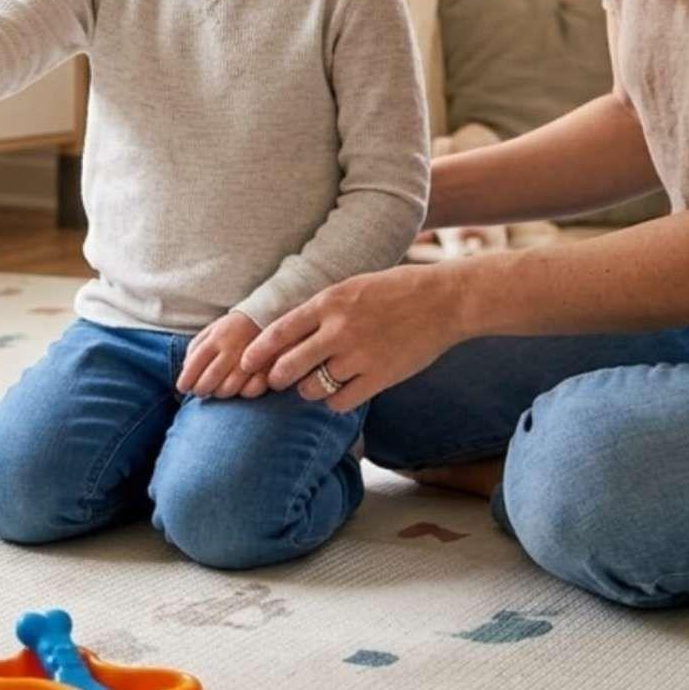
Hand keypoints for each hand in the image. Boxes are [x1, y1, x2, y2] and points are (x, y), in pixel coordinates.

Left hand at [178, 312, 266, 397]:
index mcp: (217, 338)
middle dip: (201, 389)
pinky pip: (251, 391)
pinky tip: (237, 390)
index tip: (182, 388)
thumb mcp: (210, 331)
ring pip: (229, 388)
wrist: (267, 318)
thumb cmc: (231, 329)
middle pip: (211, 379)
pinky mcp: (267, 369)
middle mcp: (233, 348)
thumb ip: (195, 349)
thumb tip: (185, 371)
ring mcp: (252, 360)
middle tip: (198, 391)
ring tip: (216, 390)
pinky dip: (241, 394)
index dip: (187, 379)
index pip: (196, 363)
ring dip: (219, 393)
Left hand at [238, 264, 466, 412]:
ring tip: (311, 385)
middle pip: (289, 365)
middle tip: (275, 381)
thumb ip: (320, 310)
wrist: (442, 300)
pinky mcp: (381, 376)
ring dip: (307, 390)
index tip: (245, 363)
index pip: (279, 332)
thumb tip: (286, 333)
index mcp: (329, 302)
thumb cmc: (393, 291)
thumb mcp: (350, 287)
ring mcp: (360, 355)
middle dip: (276, 378)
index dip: (257, 352)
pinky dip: (334, 402)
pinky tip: (338, 393)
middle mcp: (339, 329)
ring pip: (313, 387)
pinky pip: (341, 401)